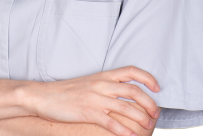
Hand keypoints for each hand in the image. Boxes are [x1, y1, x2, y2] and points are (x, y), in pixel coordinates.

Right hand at [27, 66, 160, 135]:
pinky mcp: (88, 112)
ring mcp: (95, 98)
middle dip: (149, 103)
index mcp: (103, 76)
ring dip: (141, 118)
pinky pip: (110, 121)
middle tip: (156, 114)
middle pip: (133, 90)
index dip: (147, 78)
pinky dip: (123, 130)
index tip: (157, 88)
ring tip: (148, 126)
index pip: (131, 71)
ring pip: (126, 107)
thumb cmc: (67, 91)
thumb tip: (123, 95)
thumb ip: (106, 86)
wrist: (45, 96)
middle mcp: (101, 84)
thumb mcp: (89, 83)